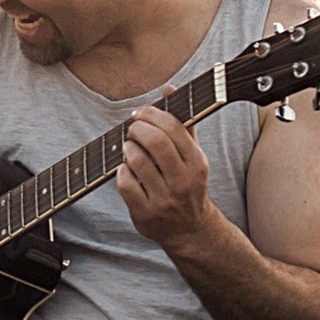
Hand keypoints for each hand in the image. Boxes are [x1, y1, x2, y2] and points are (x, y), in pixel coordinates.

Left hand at [116, 91, 214, 245]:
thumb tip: (170, 88)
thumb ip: (183, 123)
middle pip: (155, 142)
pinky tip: (126, 170)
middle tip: (132, 128)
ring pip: (137, 162)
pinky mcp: (145, 214)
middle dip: (138, 128)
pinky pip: (125, 183)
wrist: (191, 231)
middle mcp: (183, 182)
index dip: (153, 115)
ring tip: (129, 148)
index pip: (174, 129)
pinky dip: (121, 172)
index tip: (141, 113)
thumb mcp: (193, 156)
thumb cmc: (188, 185)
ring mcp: (164, 200)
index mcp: (197, 164)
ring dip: (128, 149)